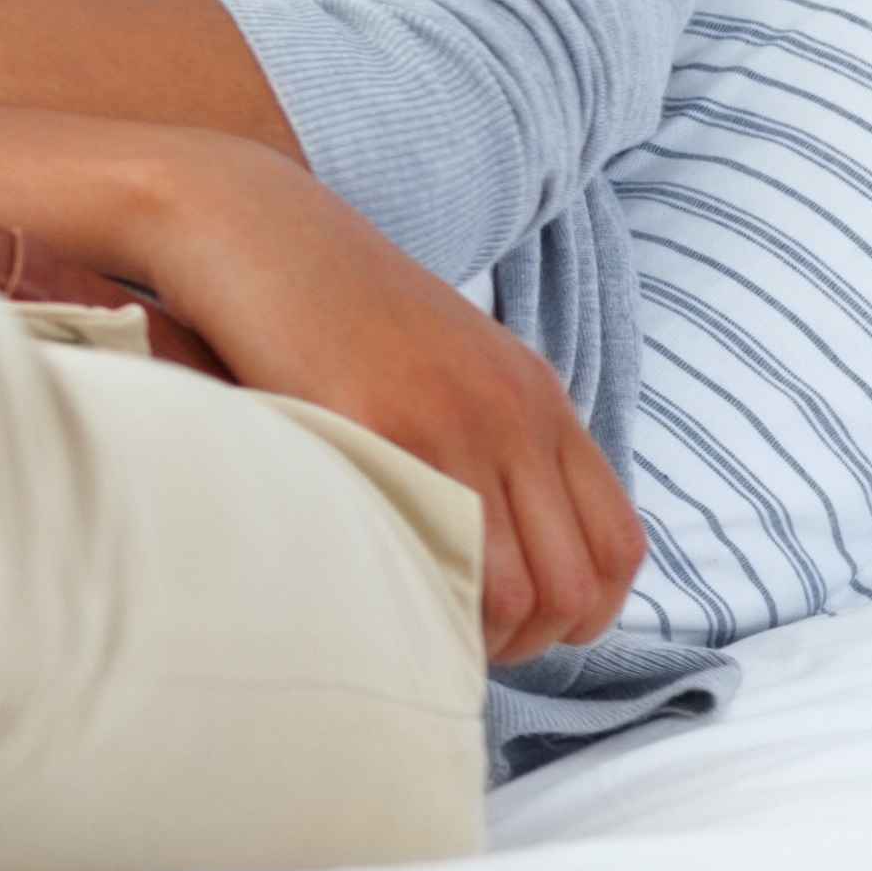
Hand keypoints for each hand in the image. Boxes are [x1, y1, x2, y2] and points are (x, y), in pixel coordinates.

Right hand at [134, 139, 647, 665]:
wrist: (251, 226)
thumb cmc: (323, 305)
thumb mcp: (439, 362)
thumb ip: (484, 433)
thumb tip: (491, 544)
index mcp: (538, 396)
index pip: (620, 546)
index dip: (582, 613)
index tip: (519, 629)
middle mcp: (516, 412)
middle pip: (574, 585)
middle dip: (524, 644)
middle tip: (453, 643)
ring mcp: (456, 421)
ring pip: (517, 593)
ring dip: (472, 637)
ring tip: (412, 627)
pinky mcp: (384, 428)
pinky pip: (440, 557)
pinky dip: (420, 602)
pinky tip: (376, 595)